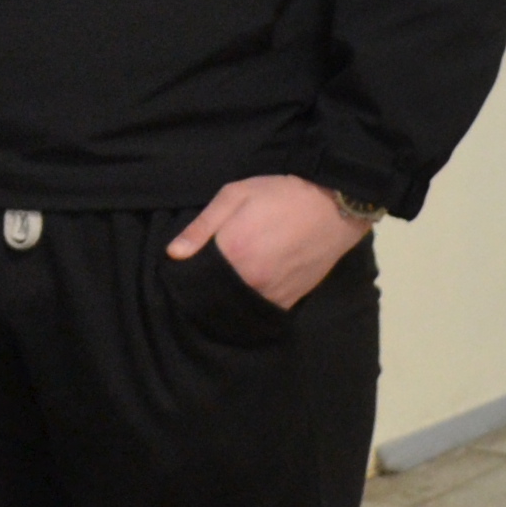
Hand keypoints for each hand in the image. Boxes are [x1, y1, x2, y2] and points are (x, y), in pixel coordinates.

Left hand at [165, 176, 371, 309]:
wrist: (332, 206)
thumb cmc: (279, 195)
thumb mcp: (234, 196)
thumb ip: (202, 226)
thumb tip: (173, 254)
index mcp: (232, 254)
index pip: (195, 278)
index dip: (185, 276)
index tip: (181, 270)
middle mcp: (250, 281)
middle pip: (214, 298)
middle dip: (203, 292)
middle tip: (200, 279)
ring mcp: (272, 294)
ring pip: (236, 308)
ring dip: (225, 302)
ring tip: (221, 286)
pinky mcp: (290, 301)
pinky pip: (260, 311)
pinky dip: (248, 306)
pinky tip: (245, 292)